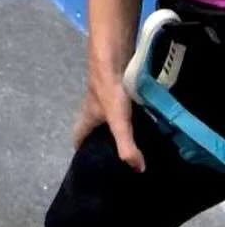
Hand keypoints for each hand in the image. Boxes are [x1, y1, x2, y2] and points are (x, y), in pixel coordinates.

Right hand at [76, 56, 144, 170]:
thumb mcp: (118, 120)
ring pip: (110, 117)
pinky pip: (125, 107)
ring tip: (137, 142)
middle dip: (103, 142)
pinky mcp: (120, 87)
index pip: (78, 136)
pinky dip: (133, 115)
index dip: (80, 150)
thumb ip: (126, 144)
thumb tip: (138, 170)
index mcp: (88, 116)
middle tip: (118, 158)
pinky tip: (147, 121)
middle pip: (94, 128)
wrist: (113, 55)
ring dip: (120, 128)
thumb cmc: (109, 89)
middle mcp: (94, 107)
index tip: (89, 165)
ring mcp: (106, 96)